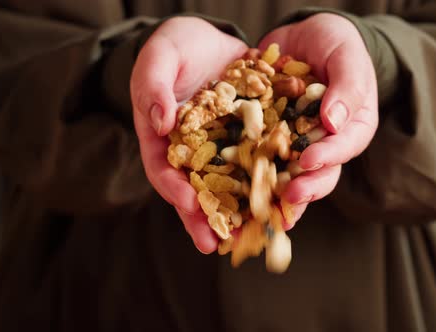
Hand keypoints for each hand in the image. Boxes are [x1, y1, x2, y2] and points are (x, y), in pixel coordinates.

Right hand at [130, 17, 247, 252]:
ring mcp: (223, 148)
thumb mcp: (158, 58)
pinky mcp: (250, 139)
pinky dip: (269, 183)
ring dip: (239, 211)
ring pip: (231, 186)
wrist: (210, 39)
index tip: (187, 204)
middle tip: (214, 244)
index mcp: (164, 139)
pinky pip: (260, 164)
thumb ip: (153, 87)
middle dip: (204, 218)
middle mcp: (194, 152)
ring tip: (251, 235)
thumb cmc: (175, 48)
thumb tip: (161, 122)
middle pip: (196, 190)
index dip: (173, 189)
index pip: (163, 170)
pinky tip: (282, 200)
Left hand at [259, 13, 378, 225]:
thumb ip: (347, 86)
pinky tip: (237, 191)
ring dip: (278, 194)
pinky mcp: (271, 139)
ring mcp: (297, 144)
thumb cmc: (335, 43)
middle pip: (320, 173)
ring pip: (291, 175)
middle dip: (305, 188)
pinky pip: (262, 159)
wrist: (304, 36)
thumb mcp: (346, 56)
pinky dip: (251, 175)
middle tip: (288, 197)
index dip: (327, 157)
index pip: (345, 147)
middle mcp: (326, 142)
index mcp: (352, 126)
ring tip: (264, 209)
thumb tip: (333, 123)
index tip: (308, 161)